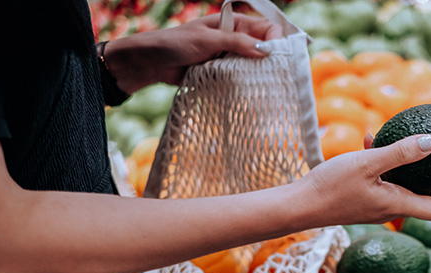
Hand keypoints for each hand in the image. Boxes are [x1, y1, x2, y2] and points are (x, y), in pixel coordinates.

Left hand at [105, 11, 282, 92]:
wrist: (151, 63)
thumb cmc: (175, 43)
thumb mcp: (207, 40)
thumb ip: (236, 43)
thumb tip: (266, 50)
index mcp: (232, 23)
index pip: (265, 28)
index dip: (276, 40)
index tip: (278, 55)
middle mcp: (234, 39)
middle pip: (263, 48)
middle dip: (271, 59)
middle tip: (279, 74)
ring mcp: (228, 57)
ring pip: (253, 65)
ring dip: (259, 74)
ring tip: (267, 85)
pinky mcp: (221, 73)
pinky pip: (239, 78)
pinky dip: (245, 84)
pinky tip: (252, 91)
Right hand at [299, 134, 430, 225]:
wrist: (297, 205)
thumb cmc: (331, 187)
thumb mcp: (368, 163)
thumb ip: (400, 153)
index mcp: (397, 204)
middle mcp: (389, 208)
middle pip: (425, 197)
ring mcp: (374, 204)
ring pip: (401, 184)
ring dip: (406, 162)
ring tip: (405, 137)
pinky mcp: (361, 198)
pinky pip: (381, 179)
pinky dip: (382, 161)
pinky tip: (369, 139)